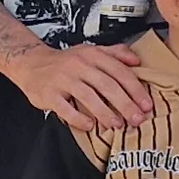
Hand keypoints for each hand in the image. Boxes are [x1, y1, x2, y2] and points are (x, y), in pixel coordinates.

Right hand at [6, 41, 153, 129]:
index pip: (119, 72)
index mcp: (92, 55)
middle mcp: (79, 65)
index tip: (146, 105)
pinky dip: (79, 119)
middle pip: (107, 86)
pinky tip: (90, 126)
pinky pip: (66, 109)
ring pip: (88, 97)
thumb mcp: (91, 51)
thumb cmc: (66, 62)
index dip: (135, 89)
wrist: (32, 64)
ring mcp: (63, 79)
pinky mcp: (49, 94)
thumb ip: (115, 54)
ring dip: (106, 113)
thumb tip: (137, 61)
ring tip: (117, 125)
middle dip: (125, 104)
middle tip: (137, 119)